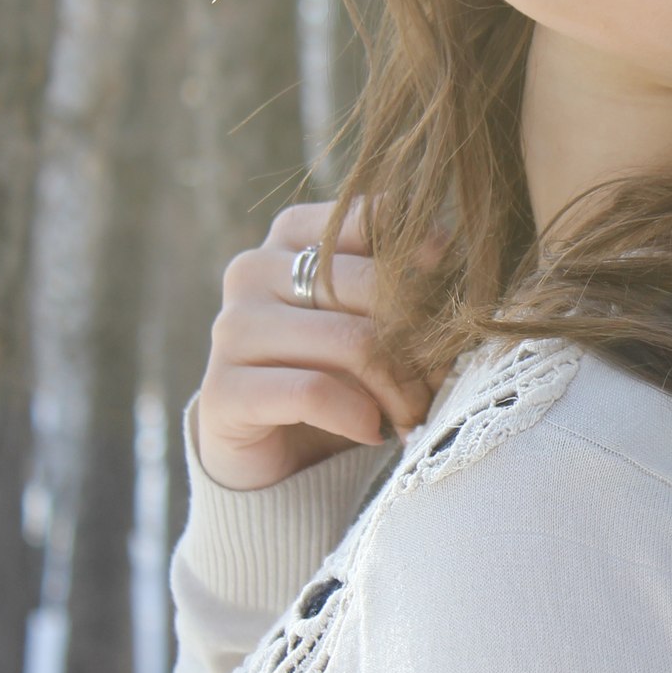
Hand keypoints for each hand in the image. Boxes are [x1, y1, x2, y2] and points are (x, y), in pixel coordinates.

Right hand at [194, 196, 449, 492]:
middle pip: (371, 287)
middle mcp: (254, 269)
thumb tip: (445, 247)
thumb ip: (407, 288)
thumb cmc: (338, 373)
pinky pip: (314, 391)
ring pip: (349, 341)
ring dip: (398, 390)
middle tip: (434, 385)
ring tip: (411, 417)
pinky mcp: (222, 389)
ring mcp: (233, 327)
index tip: (449, 298)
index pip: (373, 218)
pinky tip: (372, 433)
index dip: (422, 257)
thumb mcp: (376, 322)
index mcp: (292, 234)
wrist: (275, 454)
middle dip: (417, 344)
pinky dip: (359, 416)